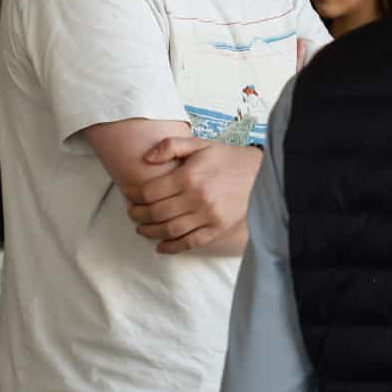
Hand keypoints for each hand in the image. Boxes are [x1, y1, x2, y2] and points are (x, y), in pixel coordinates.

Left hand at [124, 138, 262, 253]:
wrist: (262, 175)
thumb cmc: (228, 158)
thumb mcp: (200, 144)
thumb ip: (171, 146)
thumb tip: (146, 158)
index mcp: (189, 176)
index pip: (150, 191)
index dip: (134, 194)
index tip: (129, 194)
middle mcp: (196, 198)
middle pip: (156, 212)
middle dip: (138, 214)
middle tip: (131, 213)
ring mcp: (207, 216)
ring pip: (170, 230)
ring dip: (150, 232)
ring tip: (141, 229)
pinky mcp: (217, 229)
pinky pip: (189, 242)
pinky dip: (172, 247)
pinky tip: (161, 246)